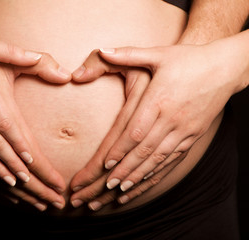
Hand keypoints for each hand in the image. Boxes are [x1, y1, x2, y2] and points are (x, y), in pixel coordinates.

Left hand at [72, 40, 243, 209]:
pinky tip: (142, 184)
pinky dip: (155, 175)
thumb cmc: (188, 60)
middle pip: (144, 151)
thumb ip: (128, 53)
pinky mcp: (191, 137)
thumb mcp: (159, 52)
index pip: (136, 130)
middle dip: (122, 171)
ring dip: (137, 177)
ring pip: (157, 160)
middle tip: (104, 187)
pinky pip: (171, 161)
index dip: (120, 149)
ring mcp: (184, 131)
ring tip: (118, 192)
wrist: (224, 68)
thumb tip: (101, 50)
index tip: (105, 164)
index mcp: (160, 99)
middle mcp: (172, 119)